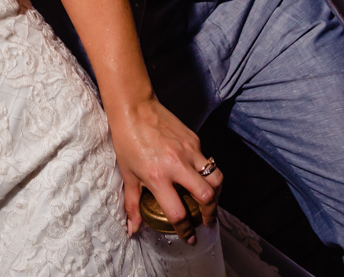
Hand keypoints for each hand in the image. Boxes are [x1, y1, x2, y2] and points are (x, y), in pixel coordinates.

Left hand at [108, 98, 220, 243]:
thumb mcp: (127, 174)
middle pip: (207, 197)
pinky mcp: (195, 139)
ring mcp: (189, 151)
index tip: (189, 237)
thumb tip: (133, 229)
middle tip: (206, 221)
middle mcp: (177, 166)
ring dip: (216, 194)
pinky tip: (198, 176)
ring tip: (210, 202)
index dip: (185, 230)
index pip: (178, 212)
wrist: (134, 107)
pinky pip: (208, 160)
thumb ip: (132, 204)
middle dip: (210, 214)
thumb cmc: (127, 140)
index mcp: (158, 177)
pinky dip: (207, 172)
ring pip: (216, 178)